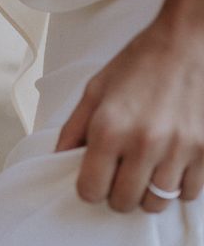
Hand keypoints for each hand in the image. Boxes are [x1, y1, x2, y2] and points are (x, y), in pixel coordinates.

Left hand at [55, 17, 203, 212]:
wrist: (185, 42)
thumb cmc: (136, 66)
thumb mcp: (93, 93)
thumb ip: (73, 131)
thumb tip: (58, 162)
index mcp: (109, 129)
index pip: (91, 191)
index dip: (89, 189)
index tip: (94, 178)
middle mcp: (144, 143)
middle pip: (123, 202)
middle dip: (116, 195)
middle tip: (118, 177)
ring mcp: (178, 148)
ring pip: (156, 203)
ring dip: (146, 195)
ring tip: (143, 175)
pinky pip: (188, 192)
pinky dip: (176, 188)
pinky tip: (168, 170)